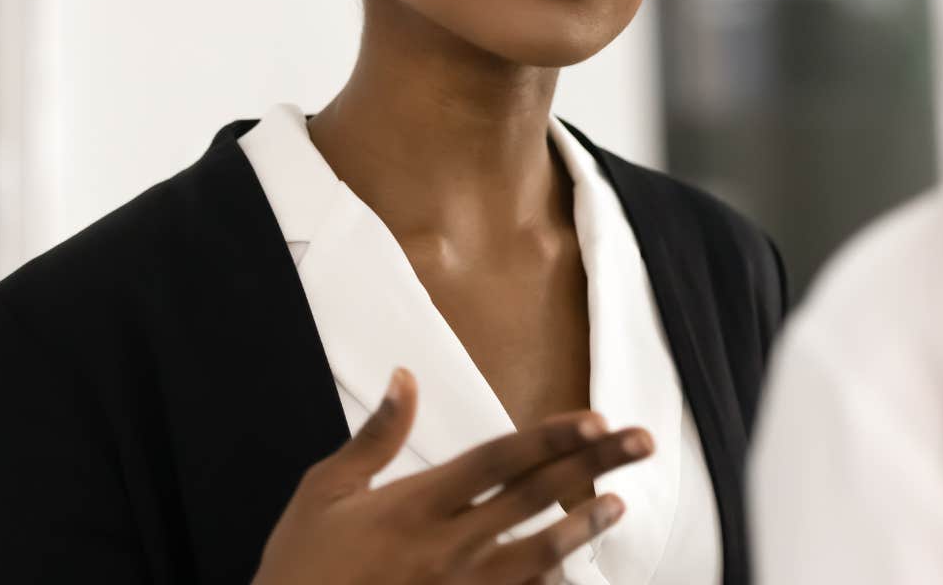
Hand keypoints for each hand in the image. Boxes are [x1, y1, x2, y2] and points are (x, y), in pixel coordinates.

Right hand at [252, 368, 654, 584]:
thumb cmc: (301, 567)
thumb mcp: (324, 493)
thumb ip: (374, 437)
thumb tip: (404, 377)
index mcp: (415, 504)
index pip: (498, 460)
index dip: (551, 437)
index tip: (596, 419)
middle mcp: (447, 546)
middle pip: (535, 497)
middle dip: (593, 465)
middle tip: (641, 441)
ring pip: (539, 554)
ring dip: (584, 526)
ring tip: (618, 502)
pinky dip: (548, 581)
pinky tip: (572, 565)